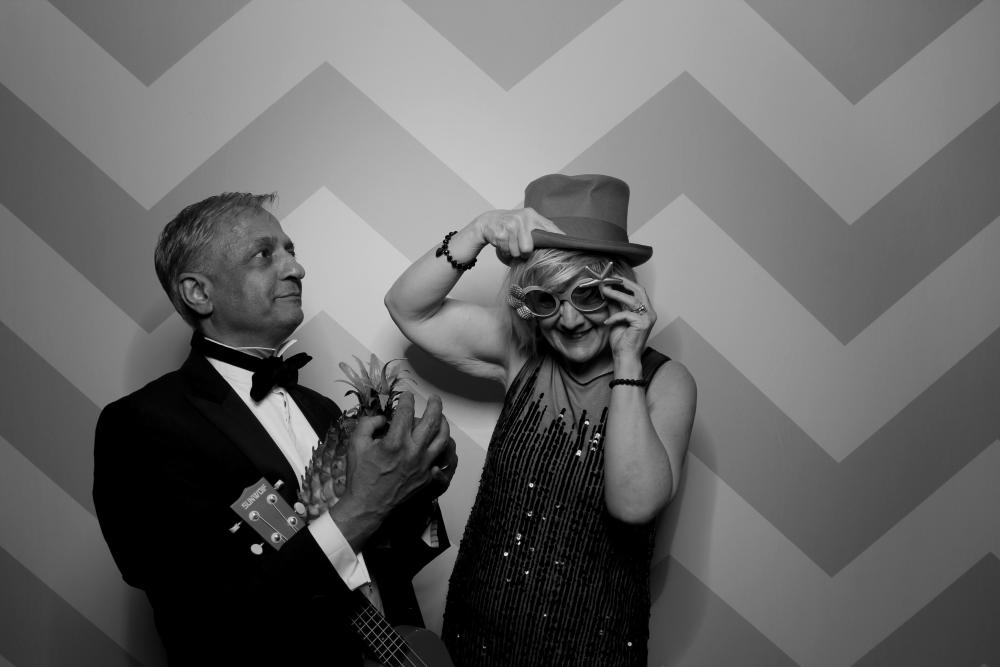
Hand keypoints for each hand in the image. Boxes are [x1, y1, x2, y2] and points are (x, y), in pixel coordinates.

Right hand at [339, 392, 451, 517]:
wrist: (368, 505)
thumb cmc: (360, 475)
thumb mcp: (355, 444)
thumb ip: (367, 424)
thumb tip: (382, 418)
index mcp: (394, 442)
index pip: (406, 413)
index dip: (407, 400)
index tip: (407, 395)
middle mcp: (412, 452)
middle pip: (432, 421)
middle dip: (434, 405)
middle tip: (434, 399)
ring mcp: (423, 465)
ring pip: (443, 438)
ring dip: (444, 423)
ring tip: (442, 416)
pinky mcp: (427, 476)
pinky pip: (441, 457)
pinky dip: (442, 446)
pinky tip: (438, 440)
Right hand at [474, 208, 561, 261]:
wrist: (487, 221)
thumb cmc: (511, 225)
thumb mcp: (526, 221)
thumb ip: (540, 228)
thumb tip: (559, 240)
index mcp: (531, 215)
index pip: (548, 228)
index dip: (557, 238)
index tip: (567, 246)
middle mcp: (522, 218)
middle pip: (528, 247)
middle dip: (525, 253)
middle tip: (522, 249)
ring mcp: (511, 225)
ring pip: (518, 252)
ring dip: (514, 253)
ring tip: (511, 244)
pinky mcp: (501, 233)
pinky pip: (507, 251)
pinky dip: (506, 252)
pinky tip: (504, 243)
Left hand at [602, 277, 655, 363]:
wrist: (625, 357)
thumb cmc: (622, 341)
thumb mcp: (616, 319)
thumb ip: (614, 306)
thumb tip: (606, 291)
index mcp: (646, 311)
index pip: (638, 291)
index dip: (626, 282)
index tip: (613, 277)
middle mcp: (650, 313)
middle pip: (639, 290)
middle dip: (624, 283)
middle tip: (610, 278)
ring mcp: (648, 318)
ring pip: (632, 300)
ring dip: (616, 294)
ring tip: (604, 291)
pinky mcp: (643, 324)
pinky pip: (626, 314)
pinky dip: (615, 317)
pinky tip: (607, 323)